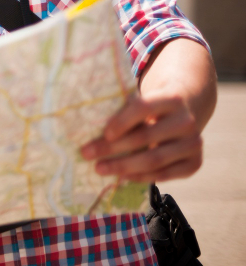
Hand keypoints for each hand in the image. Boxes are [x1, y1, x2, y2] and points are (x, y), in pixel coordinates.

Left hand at [81, 38, 215, 183]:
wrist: (185, 111)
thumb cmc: (151, 105)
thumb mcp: (141, 99)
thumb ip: (122, 107)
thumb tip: (81, 120)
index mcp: (171, 98)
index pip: (143, 107)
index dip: (122, 121)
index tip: (103, 133)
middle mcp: (187, 121)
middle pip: (145, 137)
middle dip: (112, 148)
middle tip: (87, 153)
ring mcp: (194, 143)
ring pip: (154, 159)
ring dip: (123, 166)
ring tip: (99, 168)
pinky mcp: (195, 163)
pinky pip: (165, 174)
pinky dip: (141, 177)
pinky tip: (123, 177)